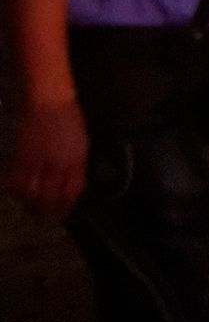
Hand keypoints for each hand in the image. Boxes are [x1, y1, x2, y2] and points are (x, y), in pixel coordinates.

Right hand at [10, 97, 86, 215]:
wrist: (49, 101)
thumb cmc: (70, 120)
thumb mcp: (81, 145)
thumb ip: (76, 166)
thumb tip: (72, 185)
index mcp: (77, 160)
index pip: (73, 191)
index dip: (66, 206)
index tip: (62, 215)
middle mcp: (59, 164)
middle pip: (51, 196)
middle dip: (47, 212)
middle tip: (43, 220)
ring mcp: (39, 161)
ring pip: (31, 192)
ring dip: (29, 204)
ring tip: (30, 209)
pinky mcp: (22, 156)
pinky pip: (16, 180)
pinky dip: (15, 190)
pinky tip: (16, 193)